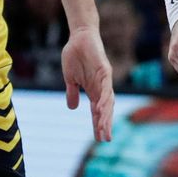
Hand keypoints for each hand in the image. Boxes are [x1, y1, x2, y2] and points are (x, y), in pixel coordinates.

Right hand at [62, 26, 114, 141]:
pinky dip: (104, 97)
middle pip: (105, 109)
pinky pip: (106, 86)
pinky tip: (102, 107)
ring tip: (104, 128)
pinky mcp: (104, 70)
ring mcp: (104, 79)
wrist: (79, 37)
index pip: (97, 111)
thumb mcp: (71, 78)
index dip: (98, 124)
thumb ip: (73, 92)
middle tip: (105, 139)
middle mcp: (101, 87)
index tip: (99, 138)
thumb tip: (73, 108)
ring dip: (105, 115)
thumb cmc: (75, 56)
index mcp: (93, 90)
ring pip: (107, 101)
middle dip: (105, 124)